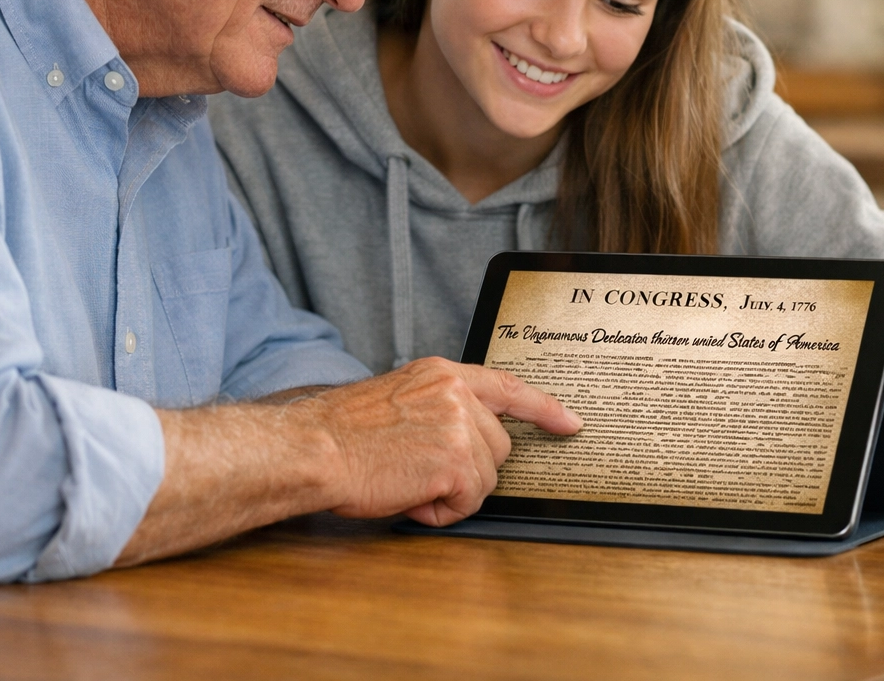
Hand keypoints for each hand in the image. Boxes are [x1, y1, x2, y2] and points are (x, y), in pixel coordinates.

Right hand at [295, 357, 581, 526]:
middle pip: (498, 447)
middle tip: (419, 472)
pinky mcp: (455, 461)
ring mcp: (459, 426)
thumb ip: (438, 409)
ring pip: (486, 478)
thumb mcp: (398, 400)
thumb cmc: (342, 435)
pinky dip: (441, 511)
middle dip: (468, 470)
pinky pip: (469, 502)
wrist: (313, 449)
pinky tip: (409, 496)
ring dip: (451, 492)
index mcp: (441, 373)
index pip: (508, 386)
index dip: (544, 408)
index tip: (570, 422)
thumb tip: (467, 443)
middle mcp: (456, 393)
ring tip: (407, 481)